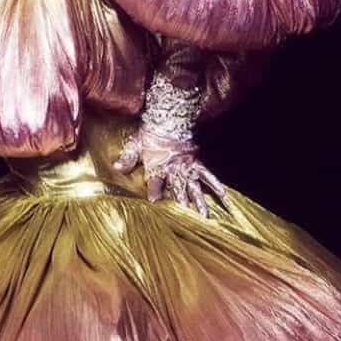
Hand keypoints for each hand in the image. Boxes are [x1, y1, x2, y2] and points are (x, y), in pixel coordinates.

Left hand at [113, 127, 228, 218]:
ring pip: (194, 187)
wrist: (170, 119)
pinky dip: (215, 185)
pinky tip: (223, 196)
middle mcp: (174, 170)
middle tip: (189, 221)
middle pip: (178, 190)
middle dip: (182, 205)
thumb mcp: (136, 145)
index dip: (155, 192)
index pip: (156, 182)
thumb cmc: (151, 134)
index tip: (155, 203)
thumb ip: (127, 158)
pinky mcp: (196, 163)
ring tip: (205, 217)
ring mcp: (187, 167)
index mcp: (158, 166)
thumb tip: (116, 167)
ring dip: (199, 202)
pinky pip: (207, 175)